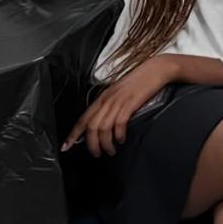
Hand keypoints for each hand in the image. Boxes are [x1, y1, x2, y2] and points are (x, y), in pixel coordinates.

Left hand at [62, 56, 177, 155]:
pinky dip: (118, 135)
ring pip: (103, 127)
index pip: (83, 118)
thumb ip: (110, 104)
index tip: (66, 146)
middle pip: (91, 126)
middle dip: (92, 144)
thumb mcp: (120, 92)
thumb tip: (103, 123)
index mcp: (103, 96)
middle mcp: (107, 99)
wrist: (156, 69)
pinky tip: (121, 139)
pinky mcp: (130, 103)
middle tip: (97, 154)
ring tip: (111, 150)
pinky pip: (118, 123)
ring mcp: (118, 100)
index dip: (73, 134)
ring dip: (105, 143)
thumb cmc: (140, 81)